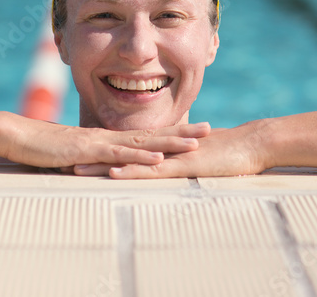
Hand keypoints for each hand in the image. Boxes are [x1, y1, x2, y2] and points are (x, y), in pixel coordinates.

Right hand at [3, 118, 210, 168]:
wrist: (18, 136)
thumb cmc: (41, 147)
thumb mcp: (73, 156)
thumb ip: (90, 160)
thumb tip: (103, 168)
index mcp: (108, 137)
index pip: (146, 134)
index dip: (171, 131)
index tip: (194, 130)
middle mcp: (109, 136)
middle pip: (153, 134)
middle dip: (182, 132)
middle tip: (210, 129)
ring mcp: (100, 142)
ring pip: (142, 142)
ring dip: (170, 142)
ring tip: (195, 143)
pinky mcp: (88, 150)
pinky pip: (119, 154)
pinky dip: (140, 157)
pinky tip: (159, 158)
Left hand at [73, 121, 270, 177]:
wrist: (253, 144)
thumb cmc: (231, 152)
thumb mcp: (199, 157)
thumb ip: (183, 157)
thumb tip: (170, 160)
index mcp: (163, 147)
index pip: (126, 148)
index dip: (103, 149)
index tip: (79, 152)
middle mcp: (162, 149)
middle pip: (120, 151)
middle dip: (92, 155)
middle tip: (64, 158)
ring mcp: (170, 156)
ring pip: (129, 160)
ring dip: (103, 164)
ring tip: (76, 167)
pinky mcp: (182, 166)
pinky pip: (151, 170)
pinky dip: (131, 170)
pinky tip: (113, 172)